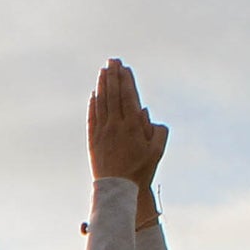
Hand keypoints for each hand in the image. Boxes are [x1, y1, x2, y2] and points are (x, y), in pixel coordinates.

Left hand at [87, 59, 165, 187]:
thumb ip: (156, 129)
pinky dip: (93, 104)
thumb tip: (145, 112)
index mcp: (132, 126)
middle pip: (113, 95)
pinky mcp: (93, 140)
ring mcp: (102, 132)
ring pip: (101, 103)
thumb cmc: (141, 170)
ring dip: (102, 85)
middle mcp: (116, 125)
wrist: (118, 188)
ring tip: (103, 71)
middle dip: (113, 75)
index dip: (126, 80)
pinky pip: (92, 117)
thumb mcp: (157, 150)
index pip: (128, 96)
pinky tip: (94, 94)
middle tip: (112, 60)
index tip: (124, 67)